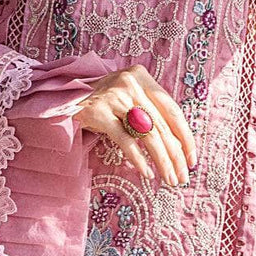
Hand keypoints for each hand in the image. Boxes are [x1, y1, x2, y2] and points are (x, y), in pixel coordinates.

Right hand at [73, 64, 197, 187]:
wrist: (62, 97)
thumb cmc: (102, 101)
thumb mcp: (128, 97)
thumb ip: (150, 111)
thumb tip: (179, 147)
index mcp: (142, 76)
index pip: (172, 109)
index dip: (186, 137)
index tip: (192, 160)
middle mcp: (130, 82)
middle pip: (162, 125)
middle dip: (176, 155)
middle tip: (182, 177)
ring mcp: (114, 96)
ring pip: (148, 134)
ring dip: (162, 161)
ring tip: (169, 179)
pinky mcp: (98, 111)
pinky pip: (125, 140)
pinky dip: (139, 159)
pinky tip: (148, 173)